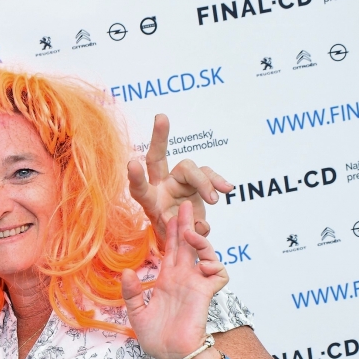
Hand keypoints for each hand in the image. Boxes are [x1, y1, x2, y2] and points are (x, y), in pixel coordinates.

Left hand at [121, 202, 228, 358]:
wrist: (172, 355)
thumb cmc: (156, 338)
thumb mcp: (136, 313)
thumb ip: (132, 292)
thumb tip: (126, 271)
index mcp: (166, 280)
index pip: (169, 250)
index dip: (170, 233)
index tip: (168, 214)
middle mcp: (183, 278)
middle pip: (187, 245)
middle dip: (187, 225)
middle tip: (186, 205)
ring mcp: (196, 284)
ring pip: (205, 254)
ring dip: (200, 242)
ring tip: (191, 233)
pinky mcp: (206, 293)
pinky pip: (219, 274)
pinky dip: (216, 266)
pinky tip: (205, 264)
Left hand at [128, 114, 232, 244]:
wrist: (184, 239)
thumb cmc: (173, 239)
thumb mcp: (173, 241)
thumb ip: (185, 234)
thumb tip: (199, 226)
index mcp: (149, 202)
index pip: (139, 188)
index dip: (135, 177)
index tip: (131, 164)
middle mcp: (161, 186)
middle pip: (157, 158)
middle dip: (159, 137)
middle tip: (161, 117)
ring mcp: (178, 182)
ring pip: (190, 169)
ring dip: (204, 183)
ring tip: (215, 199)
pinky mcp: (196, 184)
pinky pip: (208, 176)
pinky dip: (217, 181)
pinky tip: (227, 189)